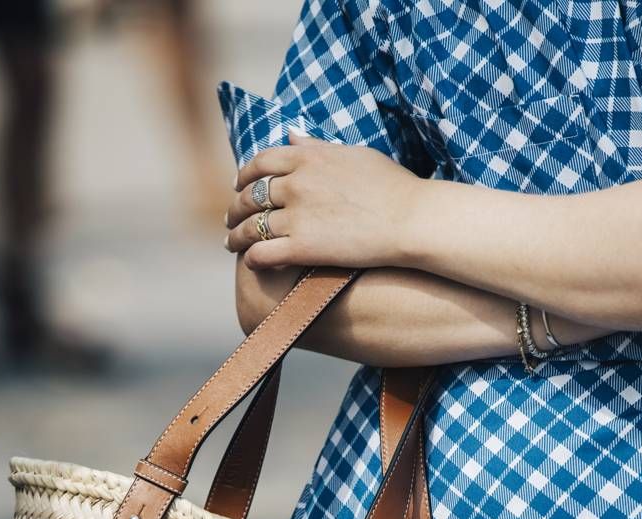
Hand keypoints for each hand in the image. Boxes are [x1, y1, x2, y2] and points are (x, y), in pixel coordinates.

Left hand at [224, 131, 420, 269]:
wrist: (410, 219)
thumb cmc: (391, 186)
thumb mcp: (352, 154)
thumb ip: (317, 145)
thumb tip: (292, 133)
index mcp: (307, 157)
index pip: (260, 162)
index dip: (244, 175)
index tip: (238, 185)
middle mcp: (296, 184)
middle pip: (250, 195)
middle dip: (235, 208)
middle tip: (230, 219)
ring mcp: (296, 216)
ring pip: (249, 226)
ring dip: (236, 236)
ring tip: (231, 243)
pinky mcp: (302, 248)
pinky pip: (261, 253)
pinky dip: (251, 258)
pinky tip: (251, 262)